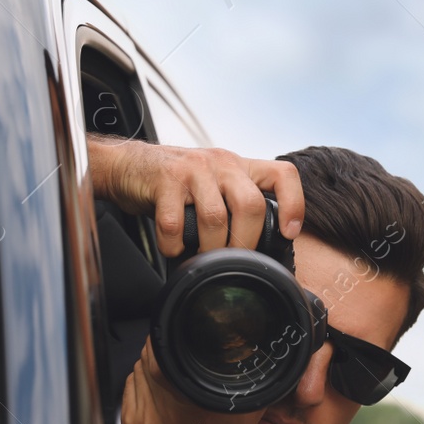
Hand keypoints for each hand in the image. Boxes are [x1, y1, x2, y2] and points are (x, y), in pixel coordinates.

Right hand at [87, 136, 303, 256]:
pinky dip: (174, 245)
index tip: (288, 233)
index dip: (294, 204)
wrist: (129, 166)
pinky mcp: (165, 180)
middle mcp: (221, 163)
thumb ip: (236, 206)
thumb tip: (259, 250)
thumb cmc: (176, 184)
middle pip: (251, 205)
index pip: (283, 175)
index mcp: (239, 167)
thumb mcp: (215, 186)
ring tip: (201, 258)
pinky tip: (173, 248)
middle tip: (233, 260)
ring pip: (215, 217)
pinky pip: (175, 223)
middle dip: (244, 242)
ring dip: (209, 248)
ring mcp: (193, 169)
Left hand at [121, 338, 264, 423]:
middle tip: (179, 354)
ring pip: (137, 372)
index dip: (171, 337)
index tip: (181, 334)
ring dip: (151, 367)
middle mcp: (162, 413)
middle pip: (149, 359)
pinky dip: (143, 385)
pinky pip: (130, 390)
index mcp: (193, 405)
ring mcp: (141, 422)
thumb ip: (246, 373)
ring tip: (173, 377)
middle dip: (162, 351)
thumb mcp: (245, 409)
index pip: (164, 352)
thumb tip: (245, 341)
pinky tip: (161, 394)